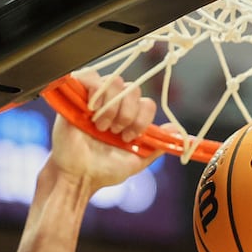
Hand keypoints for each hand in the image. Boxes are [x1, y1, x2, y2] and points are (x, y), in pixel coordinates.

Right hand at [48, 69, 158, 194]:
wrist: (78, 176)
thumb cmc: (103, 170)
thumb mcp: (136, 161)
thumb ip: (156, 146)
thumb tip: (175, 131)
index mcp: (128, 117)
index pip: (146, 103)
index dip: (142, 118)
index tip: (129, 137)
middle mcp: (113, 104)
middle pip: (133, 89)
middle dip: (128, 114)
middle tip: (115, 132)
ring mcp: (95, 97)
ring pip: (115, 81)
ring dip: (111, 107)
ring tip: (101, 127)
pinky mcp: (76, 93)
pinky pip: (90, 76)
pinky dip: (95, 93)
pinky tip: (91, 111)